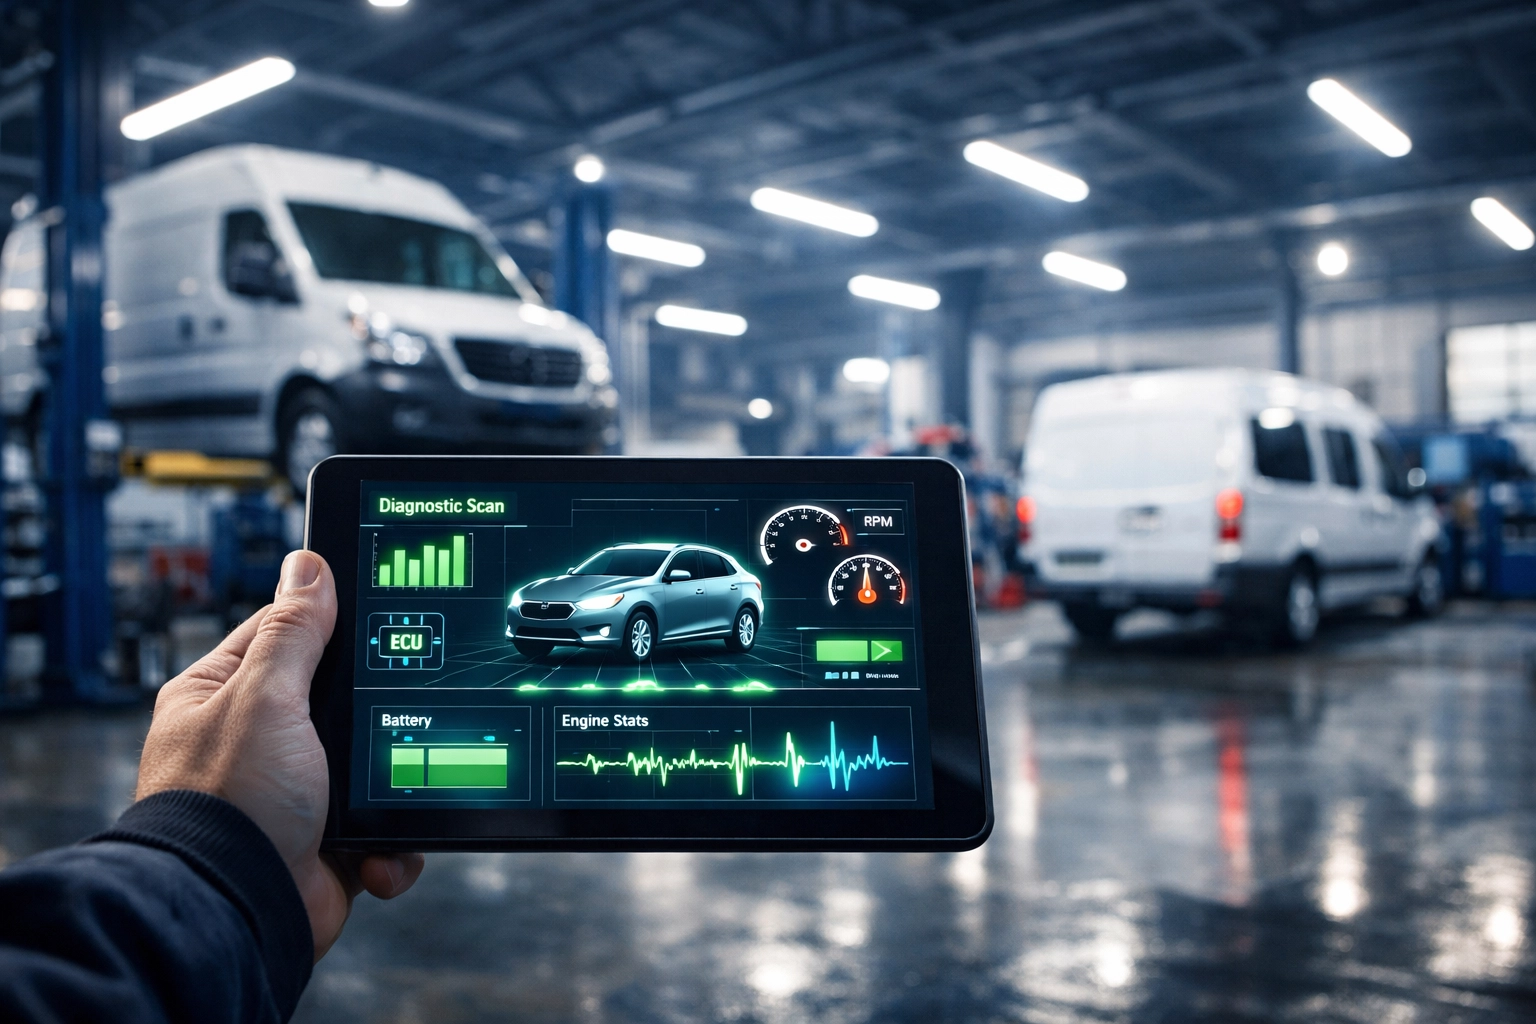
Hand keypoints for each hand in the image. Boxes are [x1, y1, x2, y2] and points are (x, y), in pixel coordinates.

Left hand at [136, 550, 423, 959]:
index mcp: (222, 697)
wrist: (238, 911)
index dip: (331, 622)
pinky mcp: (326, 844)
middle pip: (337, 700)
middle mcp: (254, 744)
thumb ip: (295, 632)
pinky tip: (375, 851)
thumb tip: (307, 566)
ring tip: (386, 793)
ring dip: (388, 784)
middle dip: (372, 717)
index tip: (376, 612)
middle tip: (394, 710)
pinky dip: (389, 845)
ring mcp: (293, 795)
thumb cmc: (228, 805)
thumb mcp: (266, 696)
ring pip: (369, 765)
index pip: (283, 634)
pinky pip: (381, 829)